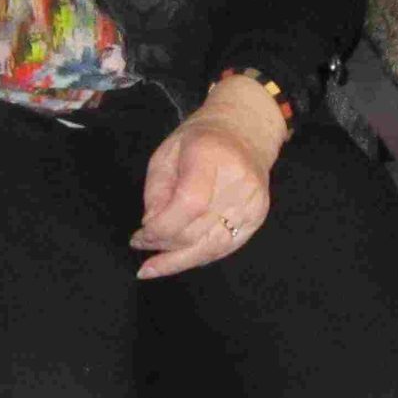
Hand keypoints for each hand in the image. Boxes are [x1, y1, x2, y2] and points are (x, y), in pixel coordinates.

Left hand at [130, 77, 285, 279]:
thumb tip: (151, 226)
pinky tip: (180, 260)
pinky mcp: (258, 216)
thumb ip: (156, 190)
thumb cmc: (200, 138)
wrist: (246, 130)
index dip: (162, 228)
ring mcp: (252, 202)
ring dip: (179, 260)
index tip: (140, 236)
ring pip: (212, 247)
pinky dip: (199, 256)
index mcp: (211, 157)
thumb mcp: (166, 152)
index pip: (189, 204)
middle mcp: (237, 182)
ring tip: (154, 267)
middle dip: (164, 245)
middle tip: (142, 246)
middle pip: (198, 230)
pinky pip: (224, 247)